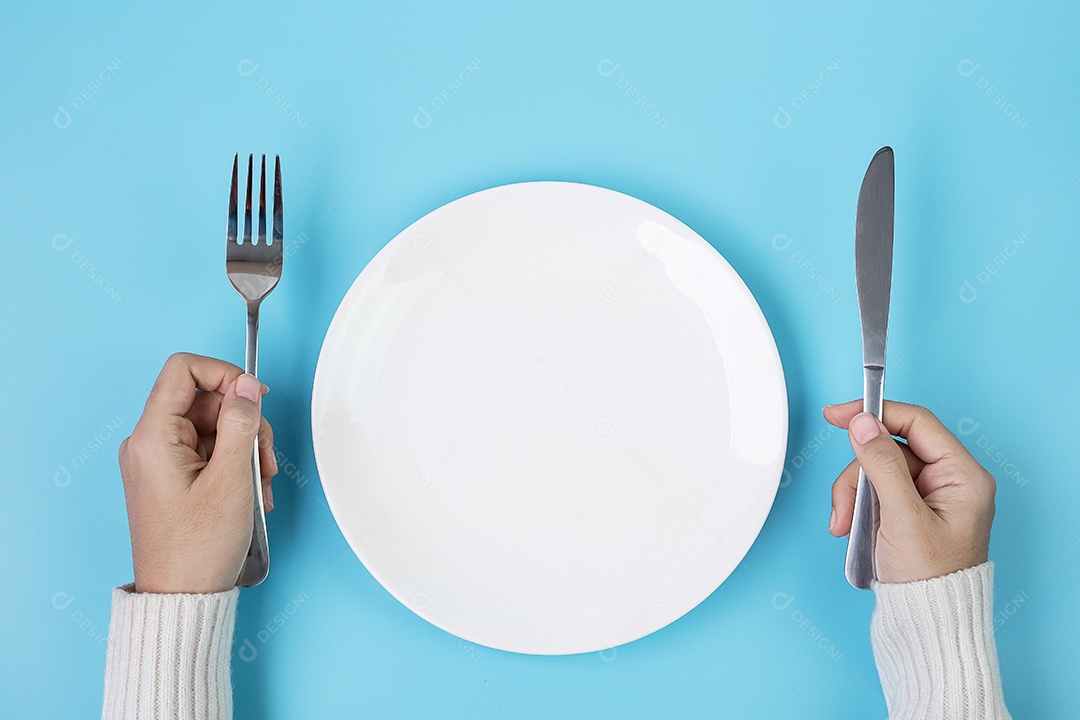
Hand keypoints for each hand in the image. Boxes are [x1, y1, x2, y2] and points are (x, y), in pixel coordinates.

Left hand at [118, 353, 276, 593]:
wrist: (182, 598)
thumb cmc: (198, 549)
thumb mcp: (232, 479)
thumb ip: (242, 423)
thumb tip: (247, 386)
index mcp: (152, 437)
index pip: (183, 370)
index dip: (225, 374)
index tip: (254, 396)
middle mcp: (149, 444)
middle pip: (205, 400)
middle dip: (244, 422)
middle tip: (264, 458)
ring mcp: (159, 462)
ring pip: (213, 427)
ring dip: (245, 449)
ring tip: (259, 485)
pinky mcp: (171, 478)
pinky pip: (208, 452)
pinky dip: (234, 465)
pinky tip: (249, 494)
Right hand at [823, 400, 995, 583]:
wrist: (927, 622)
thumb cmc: (928, 577)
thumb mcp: (902, 517)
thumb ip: (881, 464)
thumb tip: (862, 423)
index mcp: (963, 476)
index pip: (916, 423)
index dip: (875, 413)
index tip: (838, 414)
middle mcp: (949, 480)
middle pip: (888, 449)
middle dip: (858, 475)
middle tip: (843, 506)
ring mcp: (928, 496)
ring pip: (876, 470)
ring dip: (852, 495)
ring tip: (845, 526)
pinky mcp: (909, 510)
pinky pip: (875, 491)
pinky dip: (856, 506)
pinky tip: (851, 529)